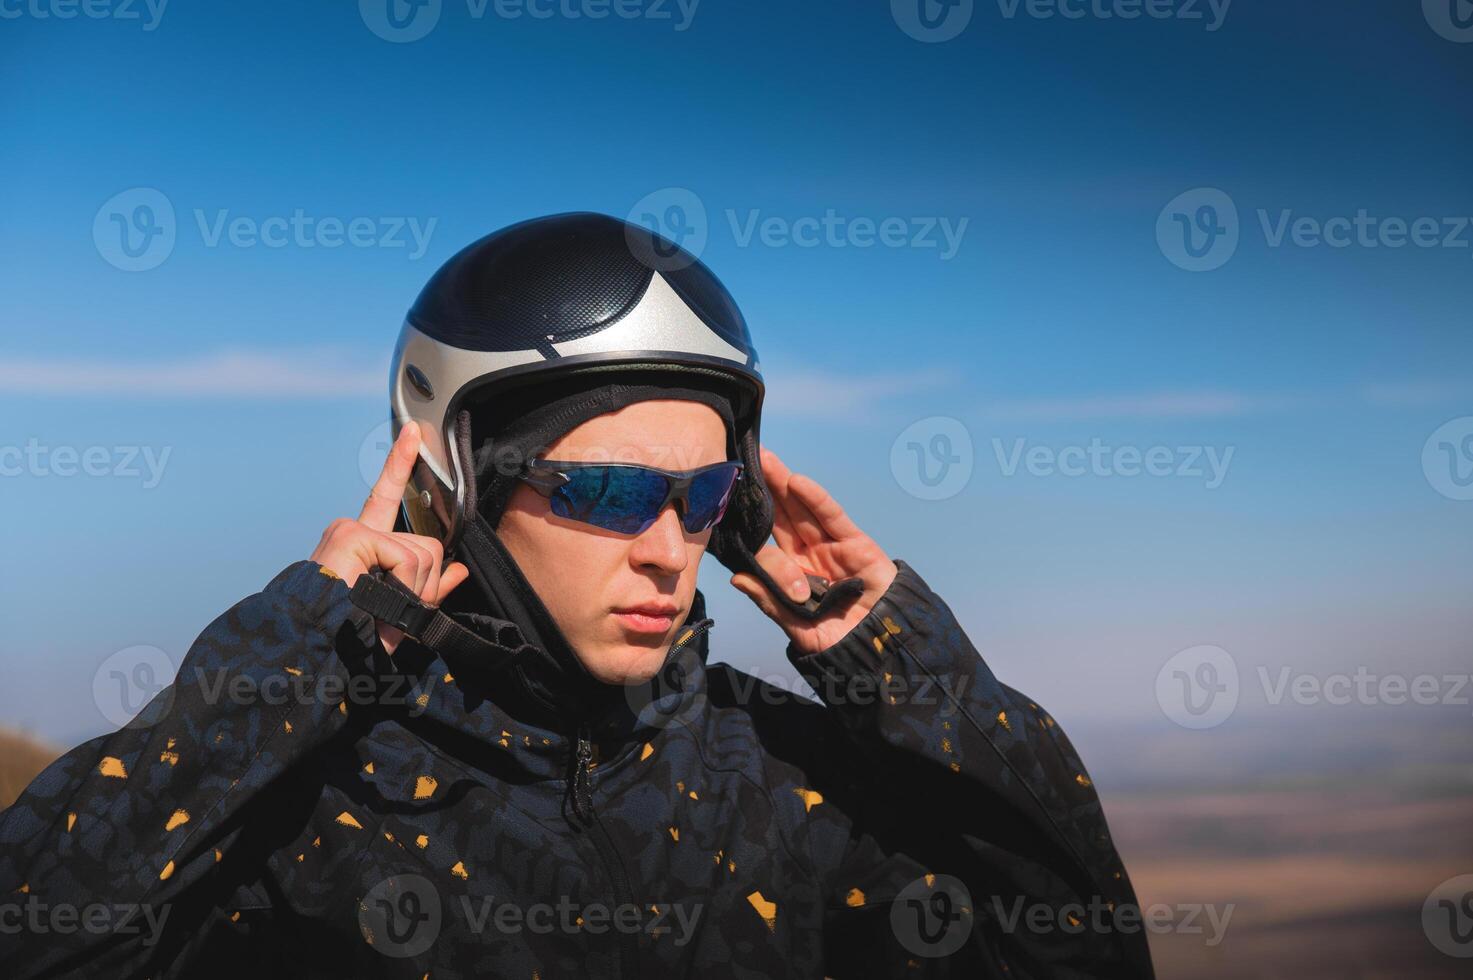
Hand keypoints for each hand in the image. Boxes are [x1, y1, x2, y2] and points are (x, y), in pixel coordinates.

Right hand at [309, 421, 469, 653]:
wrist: (320, 652)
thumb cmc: (354, 636)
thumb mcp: (401, 610)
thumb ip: (429, 588)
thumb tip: (458, 570)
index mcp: (364, 543)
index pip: (387, 496)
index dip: (401, 464)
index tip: (414, 431)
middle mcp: (355, 530)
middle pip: (427, 546)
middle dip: (423, 587)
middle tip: (392, 614)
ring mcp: (352, 531)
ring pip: (423, 554)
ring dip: (413, 592)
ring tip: (381, 612)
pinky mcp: (352, 536)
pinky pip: (406, 560)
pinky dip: (403, 587)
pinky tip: (375, 599)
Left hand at [729, 446, 897, 655]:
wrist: (879, 651)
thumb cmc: (839, 641)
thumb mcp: (797, 625)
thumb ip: (770, 600)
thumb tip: (737, 578)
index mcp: (793, 573)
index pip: (767, 543)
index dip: (750, 523)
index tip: (726, 502)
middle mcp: (810, 555)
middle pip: (783, 517)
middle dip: (765, 491)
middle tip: (744, 464)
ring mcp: (832, 547)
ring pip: (805, 511)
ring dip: (785, 485)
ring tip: (765, 462)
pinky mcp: (857, 544)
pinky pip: (833, 518)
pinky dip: (816, 499)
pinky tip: (797, 482)